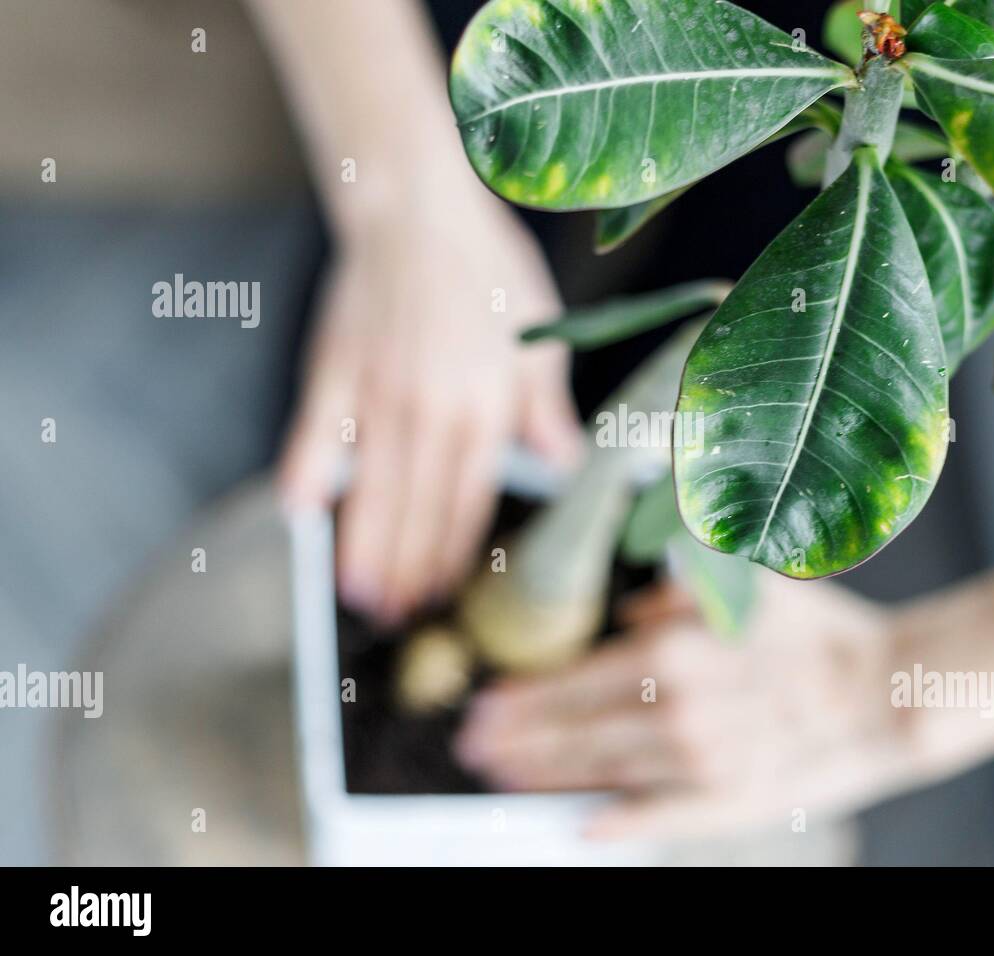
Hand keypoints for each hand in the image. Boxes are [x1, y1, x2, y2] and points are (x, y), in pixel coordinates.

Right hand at [278, 202, 581, 624]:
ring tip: (358, 596)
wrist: (419, 207)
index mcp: (487, 406)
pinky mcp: (334, 369)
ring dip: (364, 548)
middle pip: (417, 511)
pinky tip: (300, 517)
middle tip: (396, 618)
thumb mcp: (542, 338)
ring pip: (371, 490)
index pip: (467, 504)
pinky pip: (313, 435)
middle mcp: (432, 408)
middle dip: (408, 572)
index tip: (443, 594)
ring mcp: (377, 391)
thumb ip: (547, 411)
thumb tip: (563, 470)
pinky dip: (305, 478)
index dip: (453, 556)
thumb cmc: (488, 270)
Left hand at [454, 575, 920, 839]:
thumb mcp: (740, 586)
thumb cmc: (816, 633)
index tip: (484, 704)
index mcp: (673, 653)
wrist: (887, 690)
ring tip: (503, 780)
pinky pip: (659, 817)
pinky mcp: (729, 801)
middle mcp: (676, 712)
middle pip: (574, 731)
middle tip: (470, 748)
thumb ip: (670, 597)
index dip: (522, 697)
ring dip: (547, 778)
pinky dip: (617, 824)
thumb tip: (623, 617)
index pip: (573, 680)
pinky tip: (581, 828)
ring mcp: (700, 764)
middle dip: (517, 741)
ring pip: (603, 775)